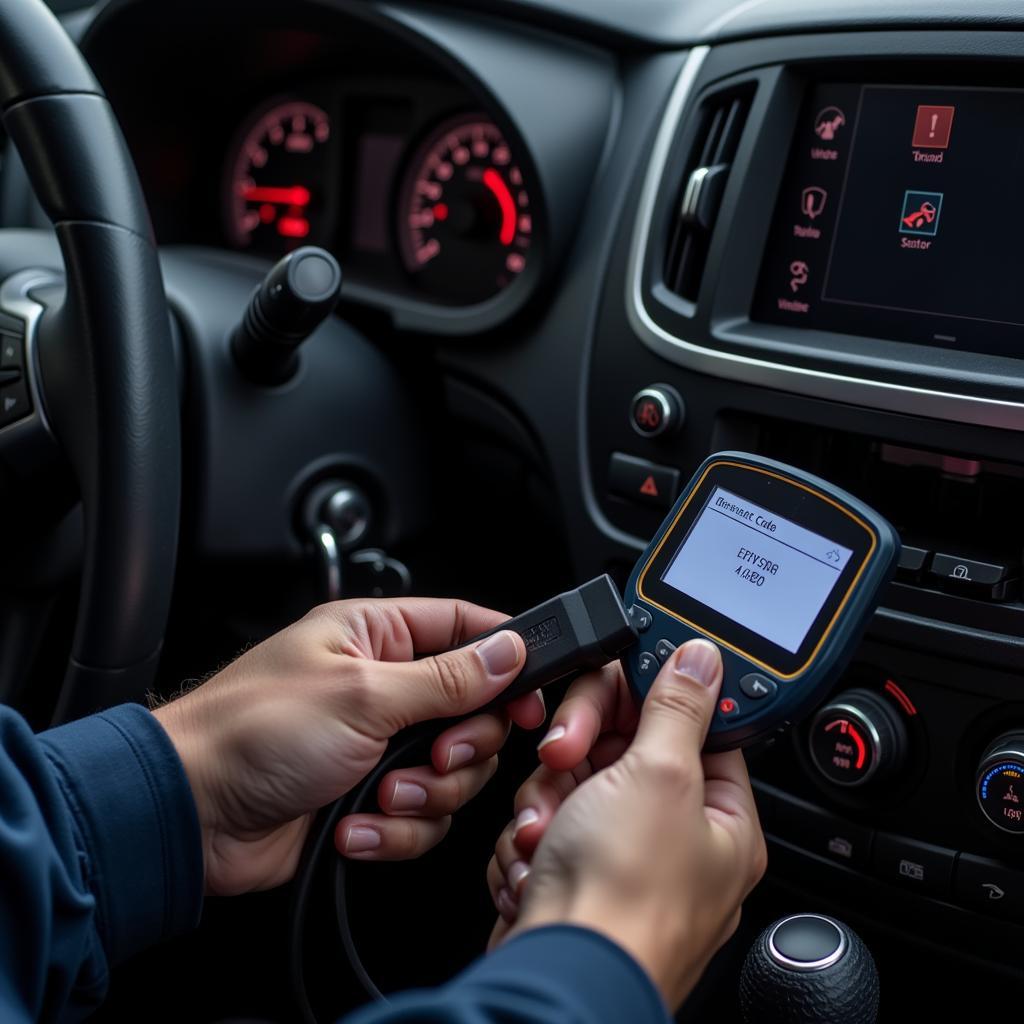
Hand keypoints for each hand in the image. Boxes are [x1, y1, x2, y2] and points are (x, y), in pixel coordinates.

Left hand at [154, 598, 544, 895]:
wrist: (192, 816)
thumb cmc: (250, 733)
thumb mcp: (362, 695)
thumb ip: (446, 677)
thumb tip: (508, 651)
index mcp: (376, 635)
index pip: (465, 627)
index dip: (506, 658)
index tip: (529, 695)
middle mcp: (383, 685)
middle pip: (473, 711)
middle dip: (458, 746)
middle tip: (433, 754)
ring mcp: (377, 745)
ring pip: (453, 772)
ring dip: (422, 795)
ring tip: (378, 794)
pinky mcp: (369, 798)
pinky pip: (420, 818)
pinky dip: (392, 830)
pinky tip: (353, 826)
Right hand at [486, 640, 765, 1009]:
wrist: (556, 976)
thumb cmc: (621, 900)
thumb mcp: (660, 775)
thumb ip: (678, 707)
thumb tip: (702, 659)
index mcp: (719, 820)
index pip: (687, 727)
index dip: (643, 701)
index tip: (610, 689)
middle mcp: (675, 844)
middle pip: (620, 753)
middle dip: (578, 755)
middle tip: (564, 756)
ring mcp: (620, 865)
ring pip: (573, 788)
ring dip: (547, 801)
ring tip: (544, 832)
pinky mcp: (574, 883)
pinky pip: (547, 830)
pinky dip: (532, 841)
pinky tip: (534, 863)